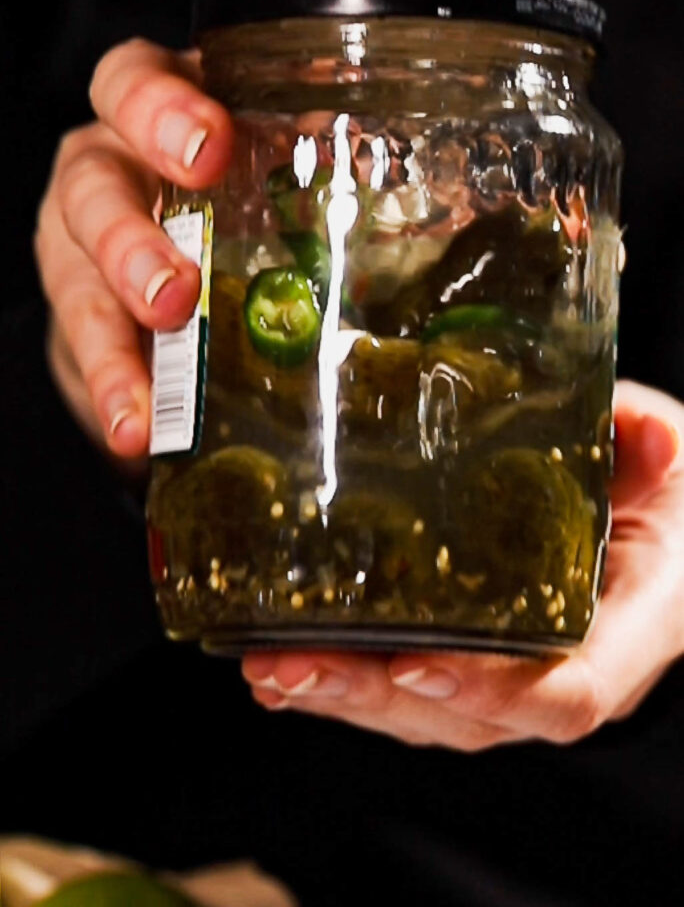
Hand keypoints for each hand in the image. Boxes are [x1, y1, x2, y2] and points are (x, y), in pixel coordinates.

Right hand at [33, 0, 433, 457]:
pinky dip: (109, 372)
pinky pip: (74, 321)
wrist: (222, 389)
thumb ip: (422, 205)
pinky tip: (142, 420)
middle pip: (131, 76)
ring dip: (123, 249)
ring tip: (170, 306)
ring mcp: (114, 215)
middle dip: (161, 108)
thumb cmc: (305, 294)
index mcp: (248, 92)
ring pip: (81, 197)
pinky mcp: (84, 302)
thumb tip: (540, 216)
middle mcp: (165, 137)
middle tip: (207, 156)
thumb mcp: (371, 240)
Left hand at [243, 380, 683, 748]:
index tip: (419, 666)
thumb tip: (647, 433)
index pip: (566, 693)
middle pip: (465, 714)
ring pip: (422, 714)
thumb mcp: (665, 474)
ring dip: (341, 695)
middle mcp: (559, 674)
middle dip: (373, 693)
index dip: (492, 691)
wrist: (659, 541)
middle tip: (294, 662)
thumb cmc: (663, 508)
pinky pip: (404, 695)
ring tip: (269, 667)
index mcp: (623, 634)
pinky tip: (279, 669)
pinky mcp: (470, 668)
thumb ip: (646, 454)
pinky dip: (341, 686)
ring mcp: (509, 682)